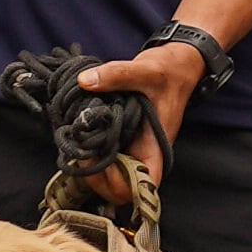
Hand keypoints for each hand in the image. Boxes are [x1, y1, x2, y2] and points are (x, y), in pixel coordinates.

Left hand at [74, 40, 204, 205]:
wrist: (174, 64)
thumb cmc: (168, 72)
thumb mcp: (145, 70)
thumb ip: (117, 75)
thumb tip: (84, 81)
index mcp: (155, 146)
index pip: (143, 184)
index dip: (120, 182)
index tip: (100, 160)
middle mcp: (142, 152)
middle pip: (118, 186)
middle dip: (95, 173)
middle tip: (79, 149)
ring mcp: (130, 147)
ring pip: (106, 173)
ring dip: (89, 161)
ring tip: (76, 139)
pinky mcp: (119, 137)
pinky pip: (101, 153)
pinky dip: (87, 148)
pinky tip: (79, 131)